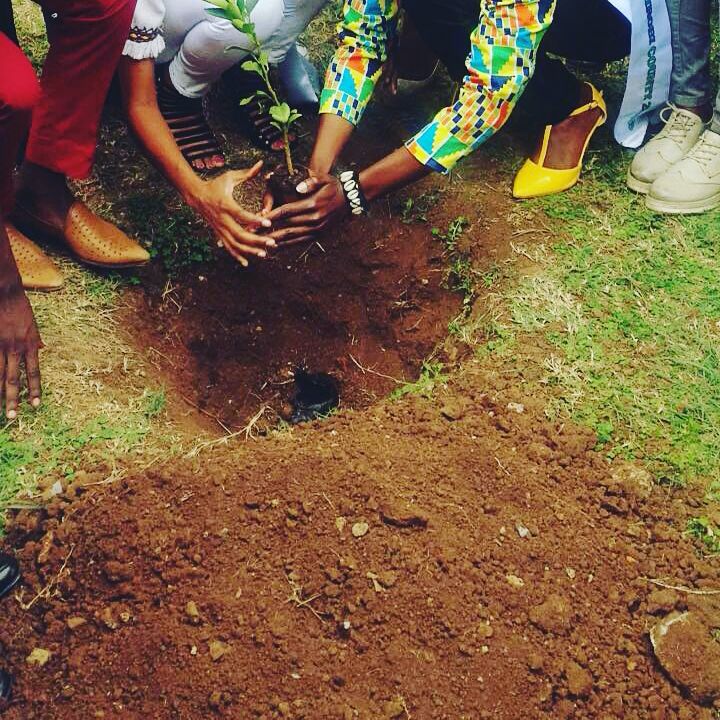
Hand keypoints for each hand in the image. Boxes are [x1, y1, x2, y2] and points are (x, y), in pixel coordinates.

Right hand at [0, 284, 41, 419]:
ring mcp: (0, 345)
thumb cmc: (21, 308)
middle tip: (12, 417)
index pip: (34, 373)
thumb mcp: (34, 326)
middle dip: (13, 399)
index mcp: (30, 345)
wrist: (6, 293)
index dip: (35, 390)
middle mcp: (15, 348)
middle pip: (13, 379)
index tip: (36, 405)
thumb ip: (35, 341)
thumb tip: (41, 349)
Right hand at [186, 161, 274, 266]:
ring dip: (250, 250)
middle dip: (257, 240)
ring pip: (235, 244)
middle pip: (240, 234)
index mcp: (226, 205)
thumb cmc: (215, 185)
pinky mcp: (218, 234)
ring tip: (264, 253)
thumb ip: (246, 173)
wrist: (195, 195)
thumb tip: (261, 164)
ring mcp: (220, 228)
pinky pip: (228, 247)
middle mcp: (222, 219)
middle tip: (272, 242)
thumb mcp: (229, 177)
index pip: (242, 215)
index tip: (268, 223)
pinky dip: (237, 256)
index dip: (255, 220)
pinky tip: (247, 263)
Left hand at [266, 174, 348, 245]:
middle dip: (269, 230)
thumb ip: (310, 181)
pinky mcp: (319, 235)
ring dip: (276, 241)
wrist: (350, 199)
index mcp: (313, 205)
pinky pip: (300, 242)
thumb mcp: (324, 178)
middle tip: (254, 233)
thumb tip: (297, 187)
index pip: (287, 211)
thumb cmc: (333, 187)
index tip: (258, 219)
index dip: (272, 215)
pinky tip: (276, 248)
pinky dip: (287, 245)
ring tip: (261, 244)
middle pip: (287, 226)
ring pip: (293, 237)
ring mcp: (317, 229)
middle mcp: (315, 219)